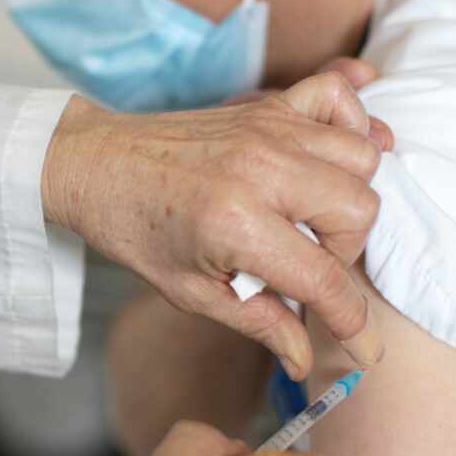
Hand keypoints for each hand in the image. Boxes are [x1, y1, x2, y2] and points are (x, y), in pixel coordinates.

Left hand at [43, 69, 385, 379]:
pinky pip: (336, 97)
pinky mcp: (266, 106)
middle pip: (360, 208)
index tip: (359, 344)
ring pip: (360, 156)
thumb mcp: (189, 290)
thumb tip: (302, 358)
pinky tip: (329, 157)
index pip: (325, 277)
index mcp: (236, 223)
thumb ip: (256, 321)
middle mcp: (261, 169)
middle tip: (306, 262)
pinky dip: (351, 122)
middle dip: (346, 249)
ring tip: (310, 218)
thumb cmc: (135, 229)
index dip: (351, 321)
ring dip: (347, 195)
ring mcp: (267, 129)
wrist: (95, 165)